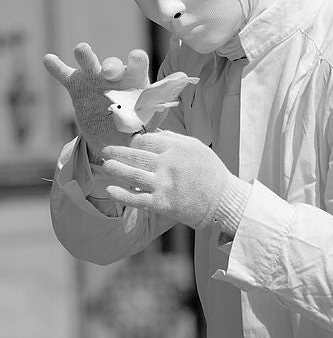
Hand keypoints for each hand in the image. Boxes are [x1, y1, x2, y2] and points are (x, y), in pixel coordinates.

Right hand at [43, 43, 161, 158]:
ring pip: (89, 63)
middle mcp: (116, 76)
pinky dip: (57, 67)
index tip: (136, 58)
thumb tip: (163, 109)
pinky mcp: (77, 86)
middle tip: (108, 73)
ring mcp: (95, 79)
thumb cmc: (137, 124)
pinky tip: (49, 60)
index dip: (137, 60)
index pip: (138, 63)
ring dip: (86, 56)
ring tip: (82, 49)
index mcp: (136, 80)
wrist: (113, 137)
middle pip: (113, 64)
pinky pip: (65, 75)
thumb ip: (155, 114)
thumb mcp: (147, 123)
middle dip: (111, 66)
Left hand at [99, 131, 246, 230]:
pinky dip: (121, 195)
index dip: (135, 141)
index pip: (147, 140)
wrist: (222, 200)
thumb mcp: (197, 147)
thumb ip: (174, 138)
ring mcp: (164, 185)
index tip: (131, 144)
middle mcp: (168, 164)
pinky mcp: (162, 203)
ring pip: (133, 175)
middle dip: (117, 152)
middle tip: (105, 151)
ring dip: (116, 169)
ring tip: (105, 165)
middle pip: (136, 155)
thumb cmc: (210, 171)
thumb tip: (153, 134)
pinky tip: (110, 190)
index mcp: (177, 148)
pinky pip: (137, 199)